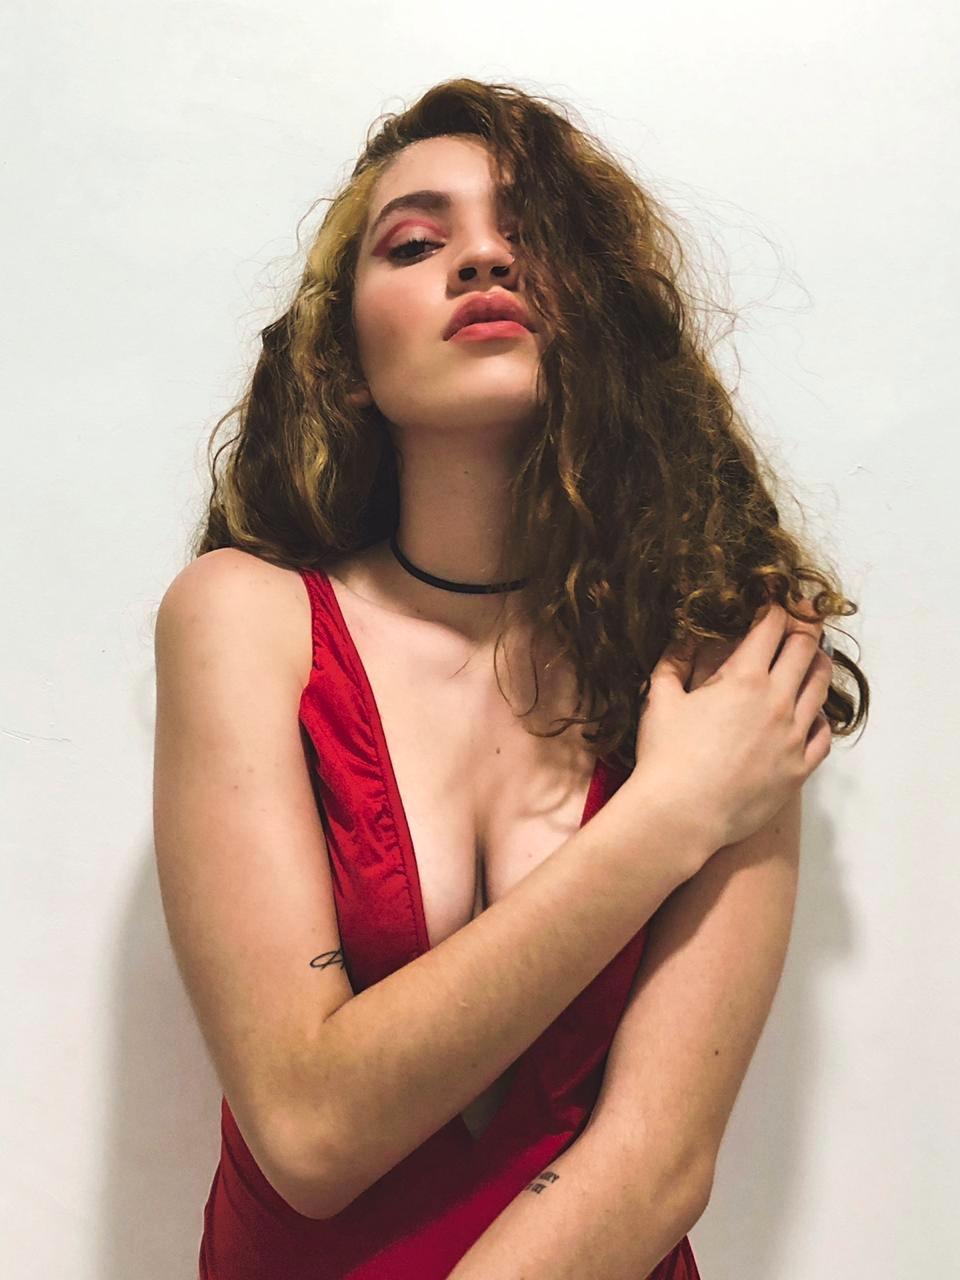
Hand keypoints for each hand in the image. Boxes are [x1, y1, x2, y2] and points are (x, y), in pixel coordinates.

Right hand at [630, 599, 832, 855]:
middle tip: (800, 621)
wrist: (680, 815)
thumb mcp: (660, 699)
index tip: (775, 602)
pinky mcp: (799, 768)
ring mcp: (793, 736)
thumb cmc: (664, 756)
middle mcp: (777, 700)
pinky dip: (819, 717)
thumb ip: (673, 661)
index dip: (776, 607)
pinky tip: (810, 713)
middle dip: (804, 628)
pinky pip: (823, 735)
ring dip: (818, 665)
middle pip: (806, 648)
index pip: (772, 626)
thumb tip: (683, 635)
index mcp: (744, 678)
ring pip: (821, 687)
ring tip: (813, 659)